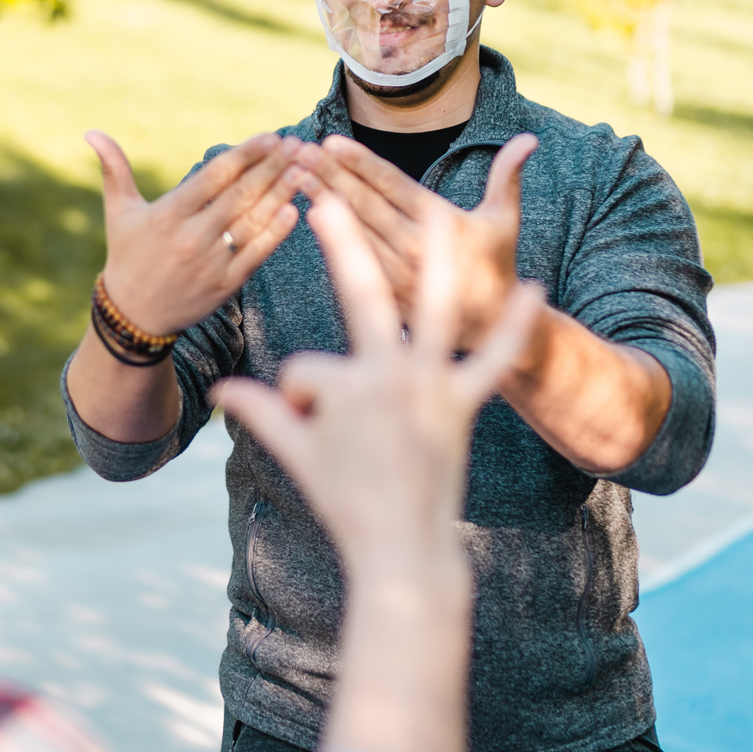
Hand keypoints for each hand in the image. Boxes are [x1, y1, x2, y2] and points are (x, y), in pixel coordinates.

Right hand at [88, 131, 308, 335]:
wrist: (133, 316)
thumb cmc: (127, 256)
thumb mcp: (119, 212)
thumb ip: (114, 170)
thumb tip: (91, 132)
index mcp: (168, 214)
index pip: (215, 175)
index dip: (246, 153)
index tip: (270, 136)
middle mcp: (190, 237)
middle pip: (240, 194)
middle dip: (271, 167)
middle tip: (298, 145)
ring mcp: (210, 263)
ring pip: (253, 222)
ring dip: (281, 194)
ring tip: (304, 170)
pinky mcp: (224, 286)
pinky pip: (256, 255)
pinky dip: (276, 233)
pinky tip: (294, 210)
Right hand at [213, 195, 542, 569]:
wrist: (403, 550)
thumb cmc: (344, 503)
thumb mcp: (297, 454)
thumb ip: (260, 413)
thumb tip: (219, 392)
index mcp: (344, 387)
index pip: (308, 369)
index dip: (299, 401)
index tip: (310, 434)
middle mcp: (389, 376)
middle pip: (361, 297)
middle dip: (341, 244)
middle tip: (327, 201)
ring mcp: (431, 388)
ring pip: (434, 311)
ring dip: (440, 260)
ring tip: (442, 213)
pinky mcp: (463, 405)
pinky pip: (493, 362)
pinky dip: (514, 330)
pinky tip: (533, 289)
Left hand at [295, 132, 536, 350]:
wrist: (489, 327)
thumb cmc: (495, 264)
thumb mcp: (505, 220)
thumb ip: (508, 176)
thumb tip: (528, 138)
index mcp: (439, 223)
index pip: (391, 186)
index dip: (360, 164)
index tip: (330, 142)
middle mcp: (413, 248)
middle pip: (363, 205)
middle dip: (329, 175)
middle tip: (299, 150)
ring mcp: (395, 274)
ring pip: (351, 231)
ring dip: (321, 201)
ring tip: (294, 175)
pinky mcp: (384, 294)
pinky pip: (351, 260)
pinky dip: (327, 237)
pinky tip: (305, 212)